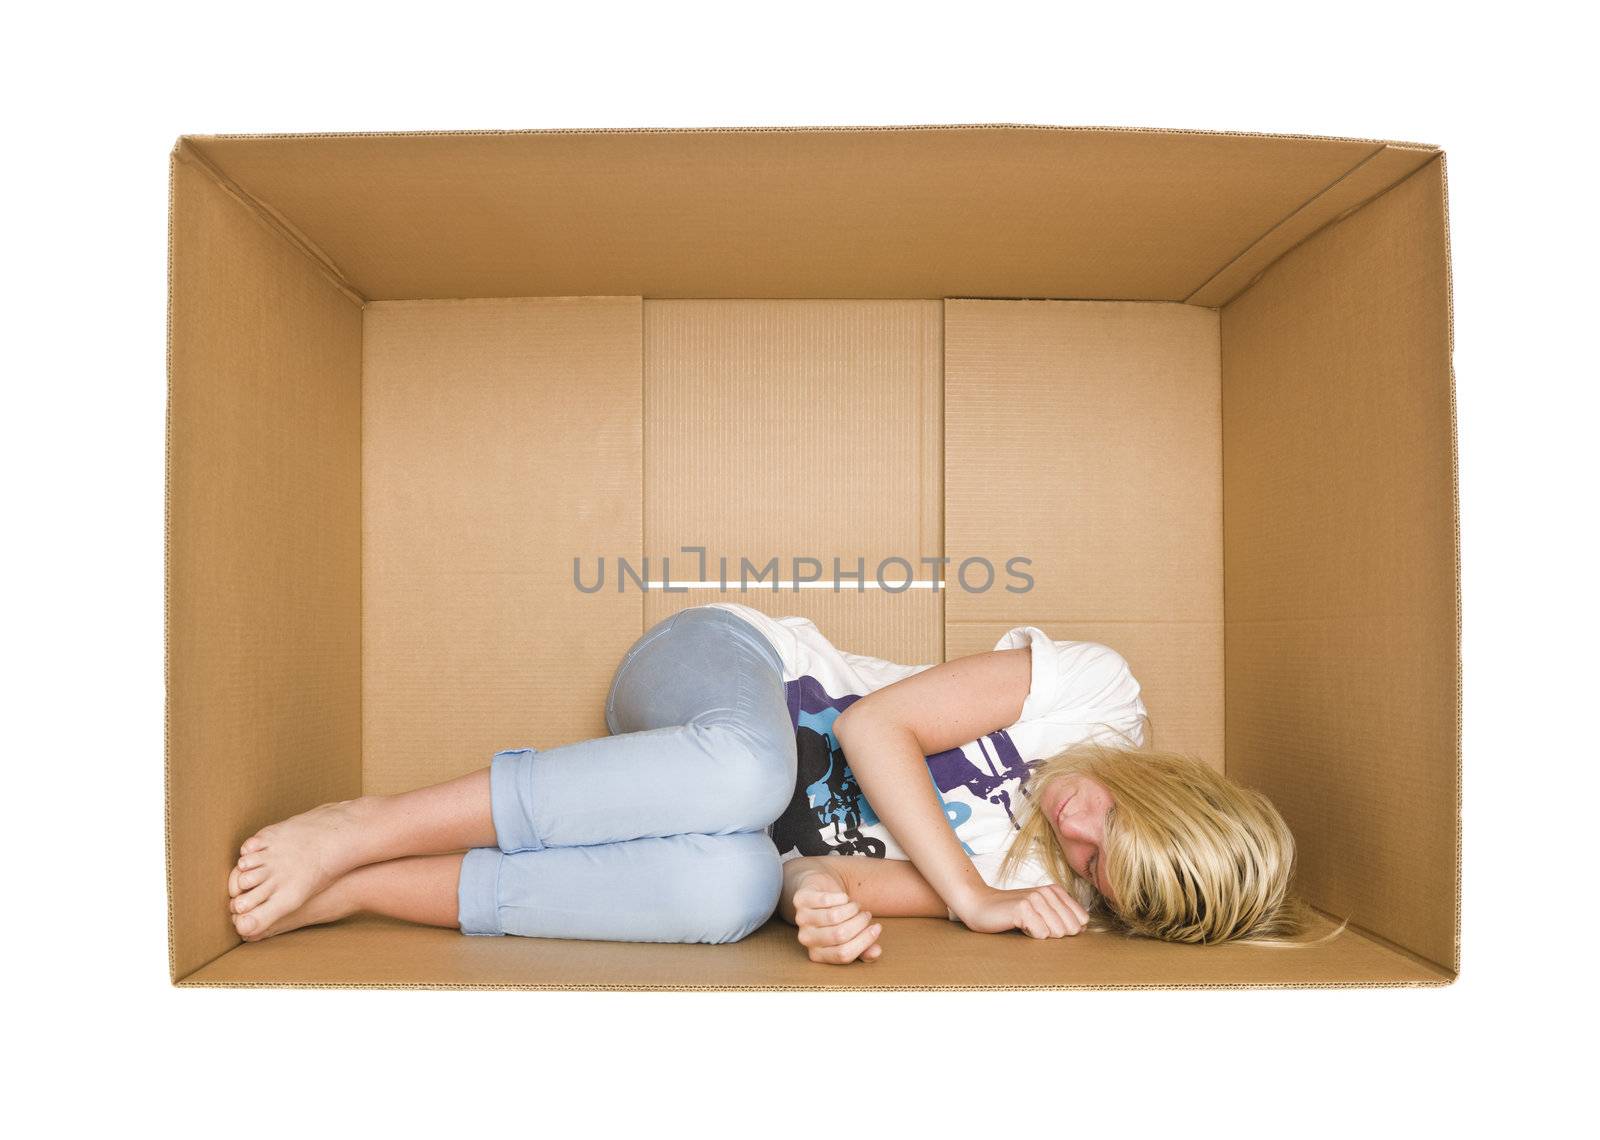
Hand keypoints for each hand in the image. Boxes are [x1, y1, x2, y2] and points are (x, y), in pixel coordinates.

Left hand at [790, 866, 883, 964]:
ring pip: (833, 917)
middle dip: (860, 923)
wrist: (820, 892)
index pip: (844, 954)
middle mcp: (807, 940)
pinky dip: (841, 897)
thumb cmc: (838, 919)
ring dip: (852, 909)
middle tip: (866, 915)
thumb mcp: (852, 936)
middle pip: (840, 935)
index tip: (877, 928)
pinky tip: (844, 897)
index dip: (865, 941)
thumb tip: (876, 952)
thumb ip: (865, 948)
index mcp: (818, 954)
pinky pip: (824, 900)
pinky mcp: (800, 901)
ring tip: (856, 906)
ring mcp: (801, 920)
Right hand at [957, 884, 1089, 938]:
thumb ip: (1063, 917)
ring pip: (1056, 933)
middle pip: (1071, 929)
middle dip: (1053, 934)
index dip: (1065, 930)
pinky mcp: (1023, 908)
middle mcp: (1048, 892)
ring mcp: (1035, 898)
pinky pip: (1041, 935)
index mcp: (1056, 891)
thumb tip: (1084, 927)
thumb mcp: (1041, 912)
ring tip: (1026, 925)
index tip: (1045, 924)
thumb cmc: (1011, 913)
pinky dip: (1030, 936)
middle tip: (1034, 925)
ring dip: (1040, 935)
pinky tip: (1018, 926)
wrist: (980, 906)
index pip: (1082, 920)